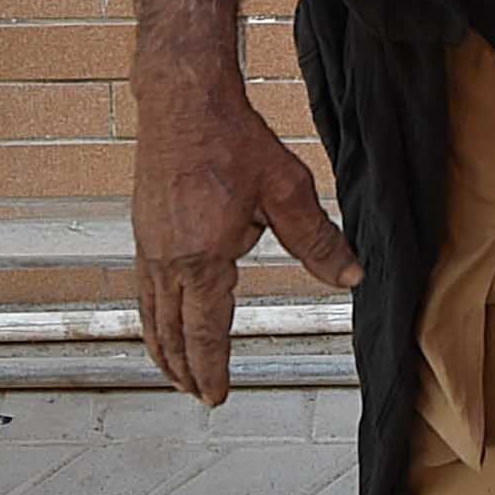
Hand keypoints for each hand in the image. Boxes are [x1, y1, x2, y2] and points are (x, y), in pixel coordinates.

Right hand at [131, 56, 359, 404]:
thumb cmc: (231, 139)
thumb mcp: (287, 191)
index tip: (216, 395)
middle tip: (196, 393)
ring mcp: (149, 243)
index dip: (212, 368)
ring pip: (152, 312)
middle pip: (171, 331)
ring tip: (173, 369)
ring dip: (163, 346)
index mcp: (201, 259)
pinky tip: (162, 314)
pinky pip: (145, 286)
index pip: (206, 332)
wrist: (184, 99)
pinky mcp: (144, 227)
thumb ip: (317, 240)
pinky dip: (152, 314)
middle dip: (184, 368)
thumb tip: (350, 275)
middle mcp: (167, 258)